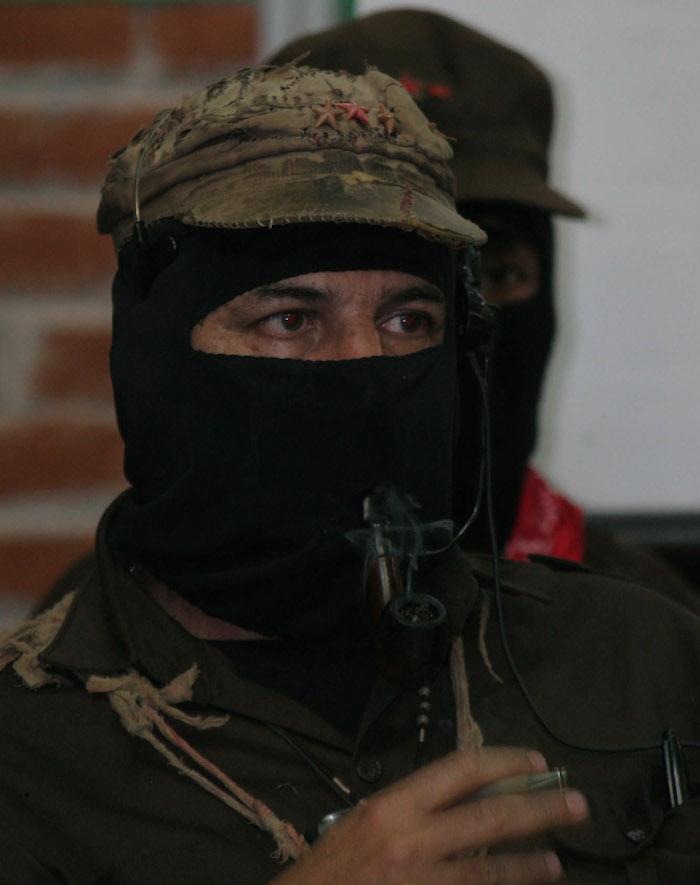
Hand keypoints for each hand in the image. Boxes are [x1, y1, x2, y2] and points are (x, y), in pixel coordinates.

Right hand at [271, 746, 587, 884]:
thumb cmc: (327, 871)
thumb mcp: (362, 822)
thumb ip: (408, 810)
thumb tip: (460, 801)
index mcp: (393, 805)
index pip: (461, 770)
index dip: (505, 763)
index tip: (534, 764)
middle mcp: (412, 838)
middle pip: (491, 817)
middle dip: (540, 809)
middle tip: (576, 804)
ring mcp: (422, 880)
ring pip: (491, 869)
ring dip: (530, 864)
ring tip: (557, 861)